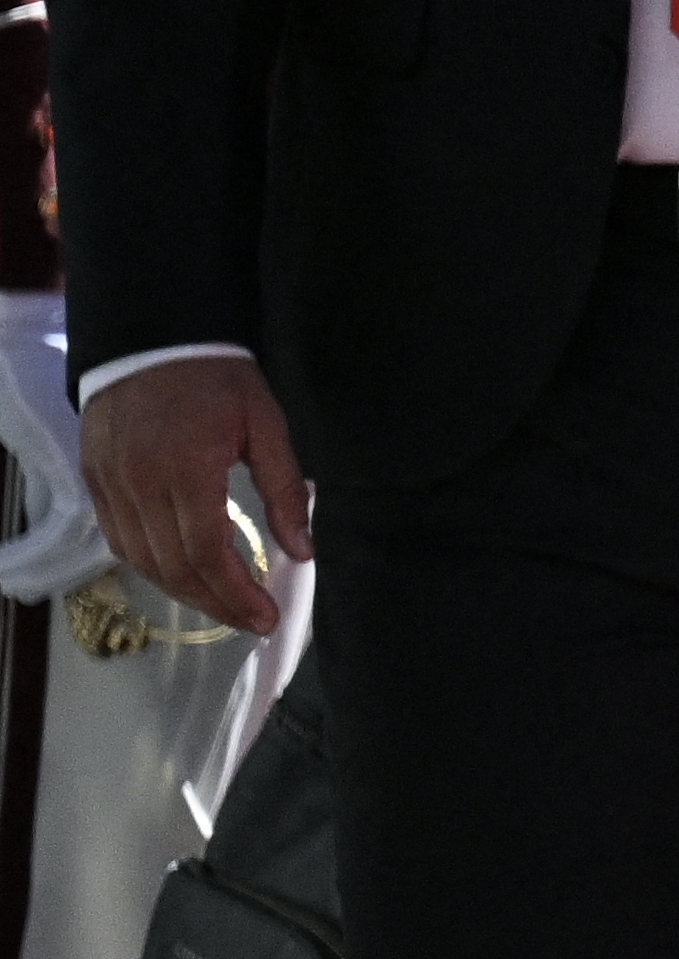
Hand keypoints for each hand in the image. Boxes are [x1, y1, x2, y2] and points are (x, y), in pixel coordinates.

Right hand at [82, 353, 305, 635]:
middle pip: (172, 566)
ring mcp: (110, 483)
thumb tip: (303, 551)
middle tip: (253, 621)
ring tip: (224, 605)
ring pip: (141, 559)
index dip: (235, 594)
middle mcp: (139, 483)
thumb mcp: (267, 424)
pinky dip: (151, 564)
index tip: (266, 617)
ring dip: (183, 591)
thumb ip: (285, 490)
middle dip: (215, 603)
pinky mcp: (94, 480)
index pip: (204, 553)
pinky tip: (183, 574)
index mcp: (185, 468)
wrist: (152, 337)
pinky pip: (119, 539)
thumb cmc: (218, 378)